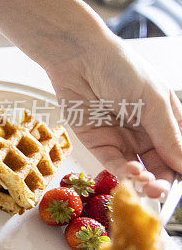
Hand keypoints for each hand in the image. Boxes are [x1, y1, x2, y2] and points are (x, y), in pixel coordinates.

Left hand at [45, 36, 181, 196]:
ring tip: (147, 183)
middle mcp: (146, 131)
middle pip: (160, 166)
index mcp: (166, 119)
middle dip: (163, 182)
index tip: (179, 184)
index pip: (179, 153)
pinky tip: (132, 172)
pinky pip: (113, 163)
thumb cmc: (120, 68)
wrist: (79, 57)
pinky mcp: (98, 141)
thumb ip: (168, 136)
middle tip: (160, 191)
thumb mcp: (153, 101)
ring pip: (138, 169)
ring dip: (144, 180)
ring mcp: (122, 137)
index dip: (180, 169)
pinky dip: (123, 172)